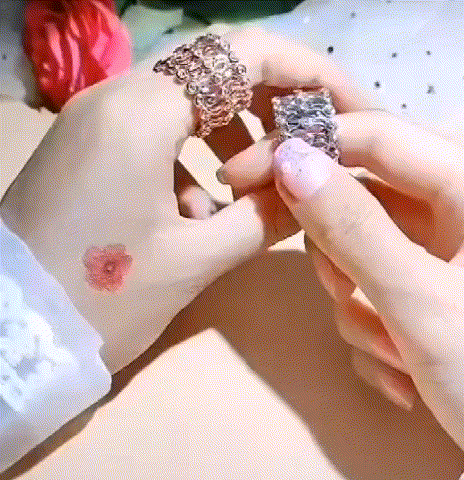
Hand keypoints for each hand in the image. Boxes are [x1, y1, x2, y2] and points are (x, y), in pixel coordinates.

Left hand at [0, 27, 368, 373]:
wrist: (10, 332)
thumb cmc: (98, 299)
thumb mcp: (193, 261)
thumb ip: (263, 218)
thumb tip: (310, 188)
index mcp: (140, 113)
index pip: (242, 54)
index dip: (306, 72)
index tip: (345, 107)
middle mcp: (113, 97)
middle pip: (214, 66)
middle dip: (272, 98)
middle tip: (308, 140)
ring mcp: (94, 119)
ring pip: (184, 95)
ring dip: (232, 127)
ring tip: (254, 179)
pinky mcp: (87, 145)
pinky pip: (155, 126)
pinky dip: (192, 150)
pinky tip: (200, 201)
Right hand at [219, 106, 463, 448]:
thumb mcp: (420, 304)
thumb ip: (354, 229)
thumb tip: (289, 161)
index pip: (370, 135)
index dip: (301, 147)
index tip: (238, 176)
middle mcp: (451, 210)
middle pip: (354, 200)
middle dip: (338, 258)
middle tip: (350, 297)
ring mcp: (434, 252)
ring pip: (353, 251)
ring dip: (357, 306)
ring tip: (396, 354)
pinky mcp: (419, 285)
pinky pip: (366, 285)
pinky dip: (371, 329)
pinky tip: (403, 372)